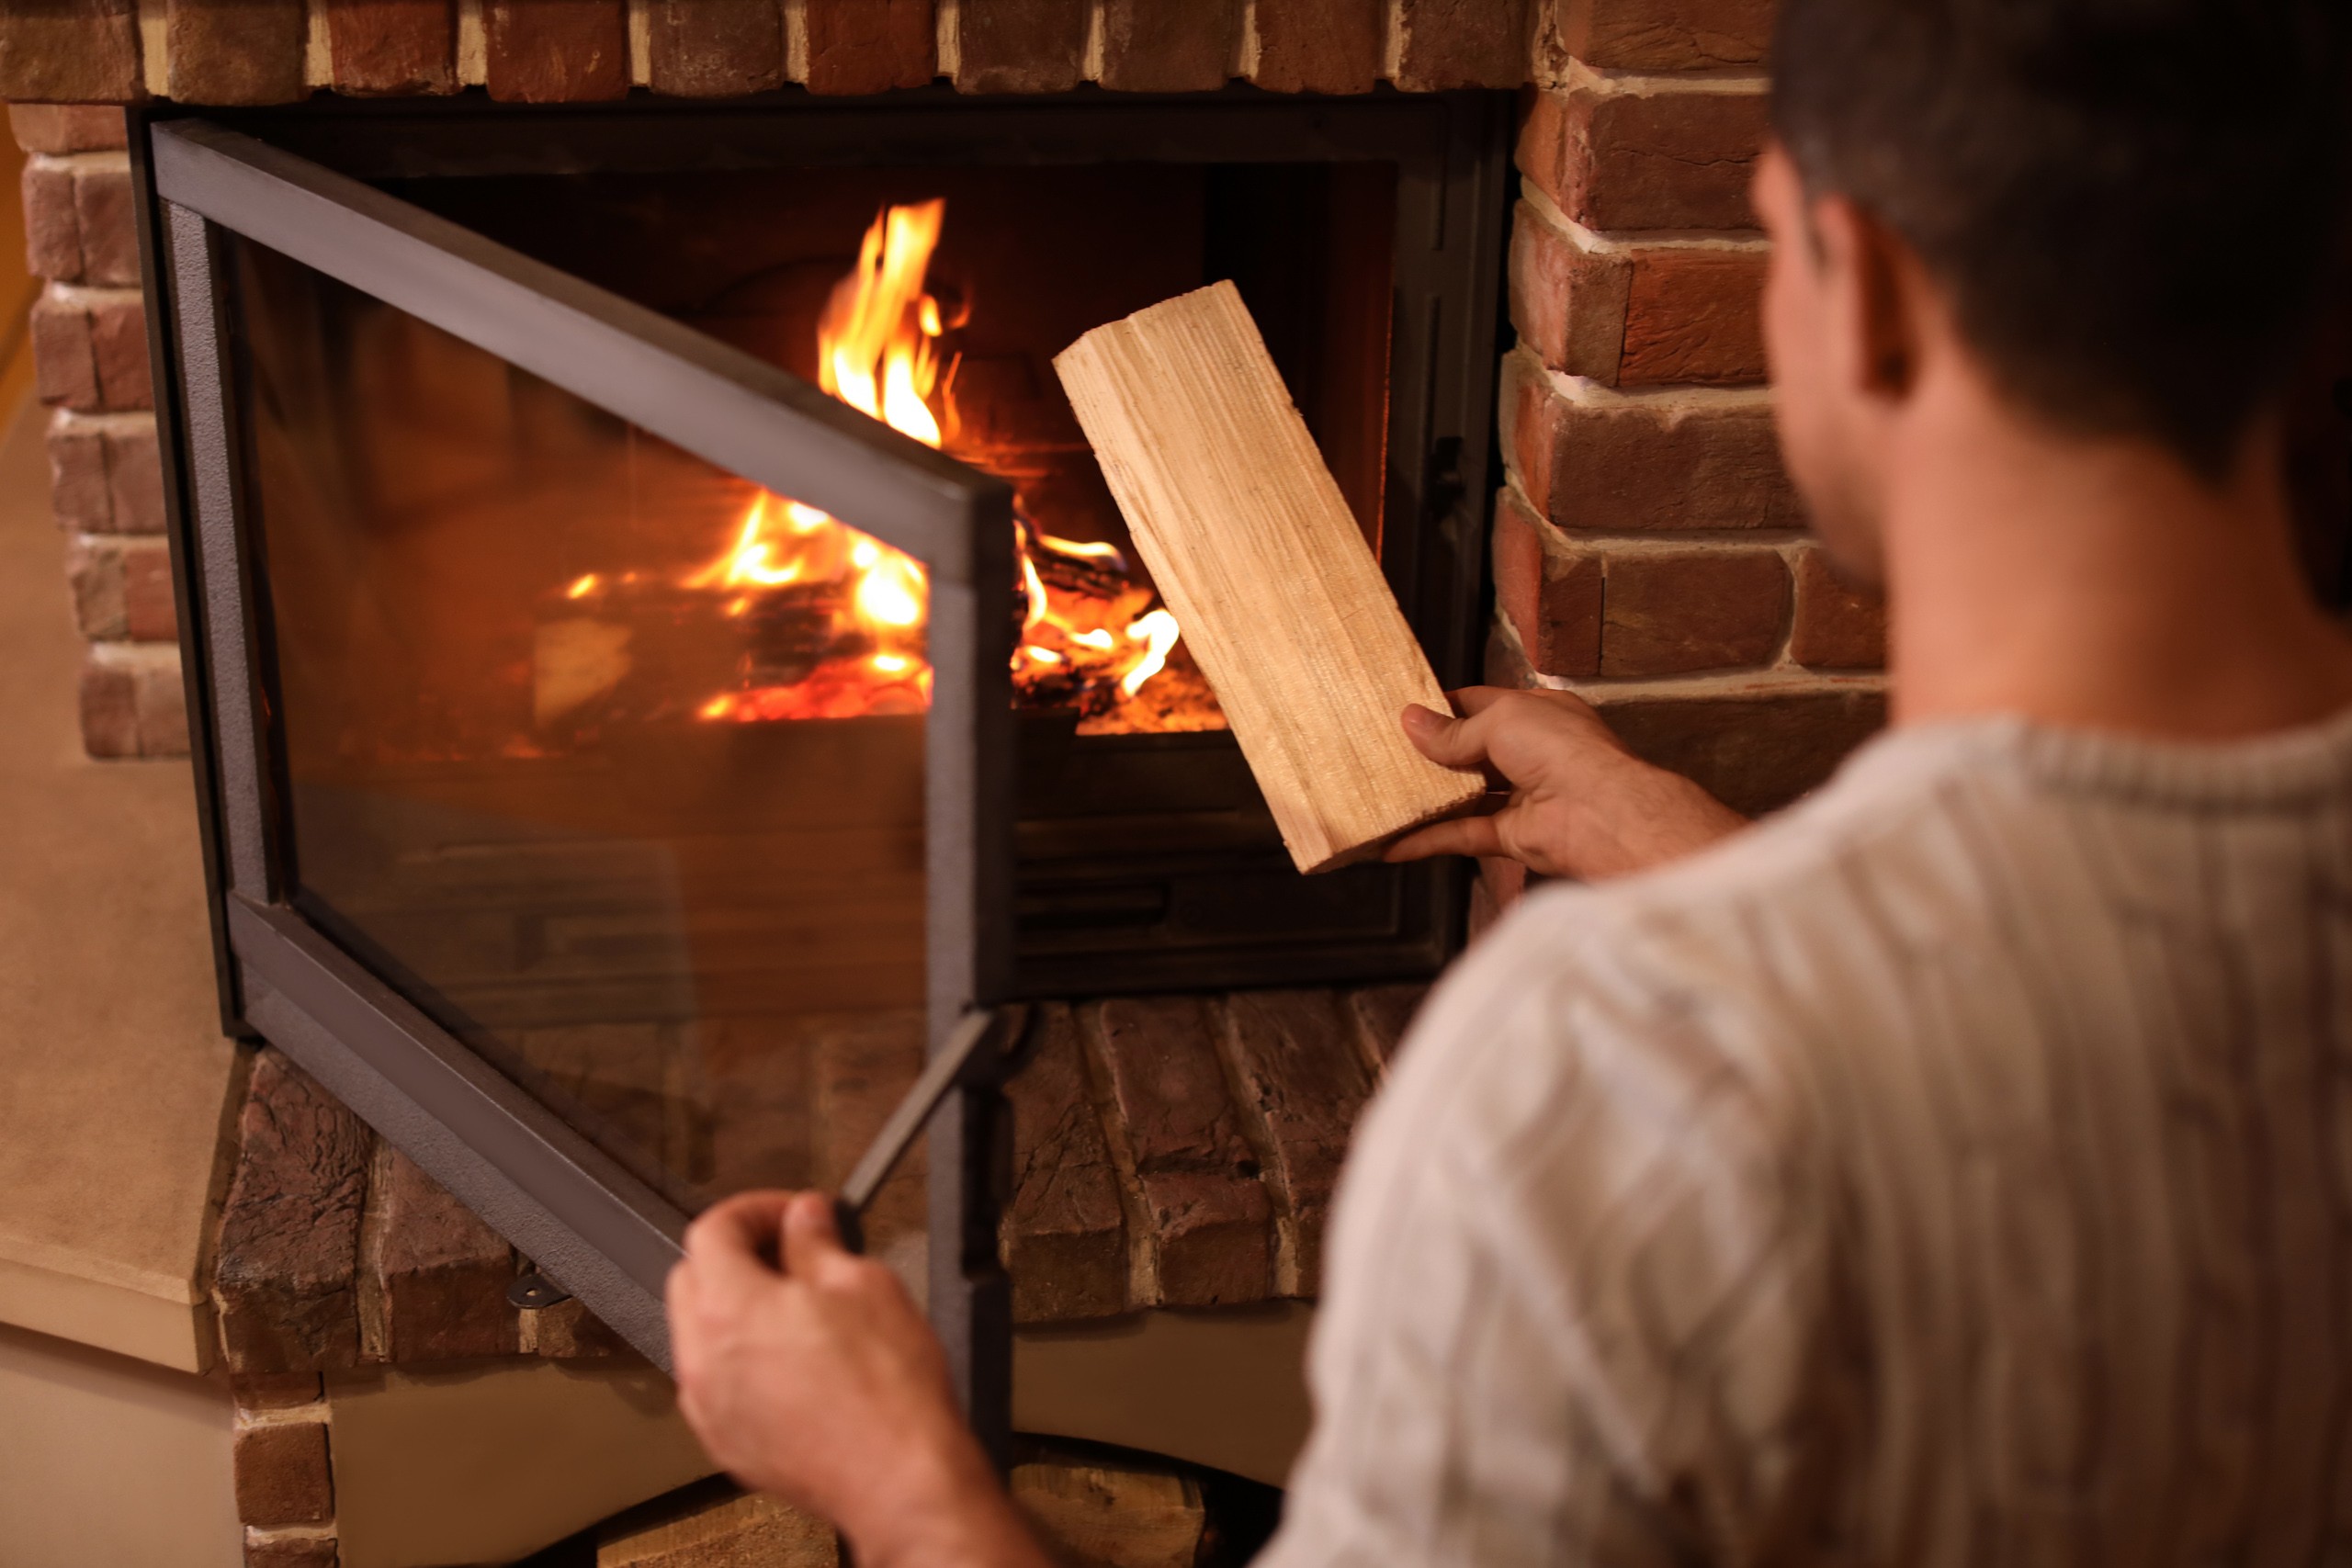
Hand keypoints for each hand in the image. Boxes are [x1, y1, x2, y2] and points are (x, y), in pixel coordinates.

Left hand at [666, 1192, 1048, 1567]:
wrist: (898, 1479)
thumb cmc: (888, 1391)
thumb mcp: (864, 1284)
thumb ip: (818, 1242)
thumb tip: (805, 1218)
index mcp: (729, 1308)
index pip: (711, 1231)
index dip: (754, 1209)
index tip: (789, 1215)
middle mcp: (702, 1359)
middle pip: (691, 1280)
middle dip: (736, 1256)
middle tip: (791, 1253)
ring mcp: (709, 1408)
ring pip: (699, 1336)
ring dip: (735, 1310)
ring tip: (799, 1310)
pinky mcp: (726, 1444)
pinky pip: (716, 1386)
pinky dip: (742, 1362)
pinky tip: (795, 1363)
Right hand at [1388, 687, 1746, 880]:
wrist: (1600, 814)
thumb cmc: (1563, 751)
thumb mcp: (1501, 721)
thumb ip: (1454, 730)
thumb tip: (1411, 722)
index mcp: (1536, 714)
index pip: (1482, 704)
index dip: (1444, 707)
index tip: (1404, 712)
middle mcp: (1530, 754)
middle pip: (1470, 752)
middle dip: (1431, 754)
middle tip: (1384, 752)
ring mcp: (1522, 797)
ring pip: (1465, 796)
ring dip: (1428, 797)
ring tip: (1384, 793)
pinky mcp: (1512, 836)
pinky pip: (1463, 835)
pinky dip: (1429, 840)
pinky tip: (1395, 842)